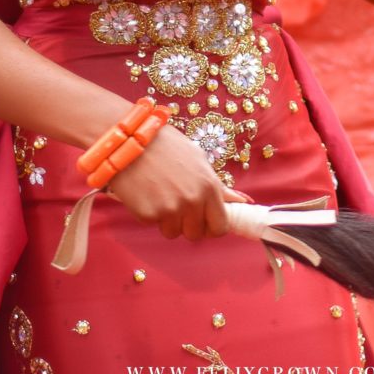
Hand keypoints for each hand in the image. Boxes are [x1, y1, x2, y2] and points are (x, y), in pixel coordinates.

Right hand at [104, 124, 248, 240]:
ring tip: (159, 194)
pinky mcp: (148, 214)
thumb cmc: (165, 145)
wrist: (129, 139)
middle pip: (196, 234)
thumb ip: (218, 186)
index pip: (220, 226)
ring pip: (173, 232)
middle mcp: (192, 200)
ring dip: (167, 220)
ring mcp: (169, 209)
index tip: (202, 220)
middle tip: (176, 204)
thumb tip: (243, 201)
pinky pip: (153, 224)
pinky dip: (149, 213)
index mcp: (209, 186)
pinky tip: (146, 192)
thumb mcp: (197, 159)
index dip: (211, 226)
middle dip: (187, 224)